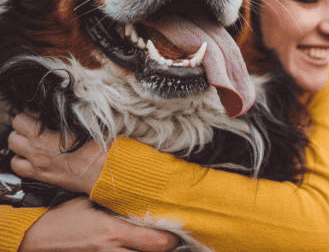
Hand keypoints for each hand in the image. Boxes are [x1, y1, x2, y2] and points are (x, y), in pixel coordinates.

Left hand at [8, 113, 106, 193]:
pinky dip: (20, 160)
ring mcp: (36, 162)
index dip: (32, 112)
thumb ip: (67, 116)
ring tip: (31, 139)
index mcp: (44, 134)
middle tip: (35, 124)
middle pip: (16, 128)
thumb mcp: (84, 124)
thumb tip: (61, 109)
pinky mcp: (39, 174)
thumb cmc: (96, 147)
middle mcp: (36, 147)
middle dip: (23, 124)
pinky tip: (31, 156)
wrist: (102, 170)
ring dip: (20, 141)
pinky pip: (17, 166)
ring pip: (13, 146)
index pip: (24, 116)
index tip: (40, 113)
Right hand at [20, 197, 179, 251]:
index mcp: (113, 232)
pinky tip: (138, 247)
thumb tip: (138, 194)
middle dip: (165, 248)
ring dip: (149, 251)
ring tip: (158, 242)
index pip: (155, 242)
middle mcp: (112, 251)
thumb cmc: (63, 217)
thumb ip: (116, 202)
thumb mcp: (91, 202)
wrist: (36, 238)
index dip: (171, 239)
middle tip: (172, 239)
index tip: (178, 230)